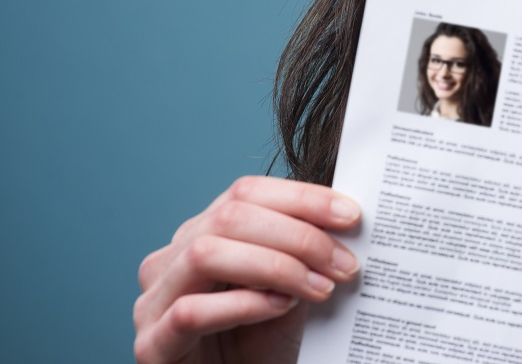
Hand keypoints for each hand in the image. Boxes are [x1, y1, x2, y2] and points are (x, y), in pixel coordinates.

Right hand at [133, 176, 361, 363]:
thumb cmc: (262, 348)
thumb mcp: (290, 290)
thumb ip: (303, 253)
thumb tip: (347, 216)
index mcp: (201, 234)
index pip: (246, 192)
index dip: (302, 198)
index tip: (350, 215)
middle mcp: (170, 260)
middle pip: (230, 216)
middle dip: (298, 235)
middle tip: (344, 263)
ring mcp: (153, 302)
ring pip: (206, 254)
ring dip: (275, 266)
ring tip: (320, 288)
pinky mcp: (152, 345)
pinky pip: (191, 311)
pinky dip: (245, 304)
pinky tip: (282, 308)